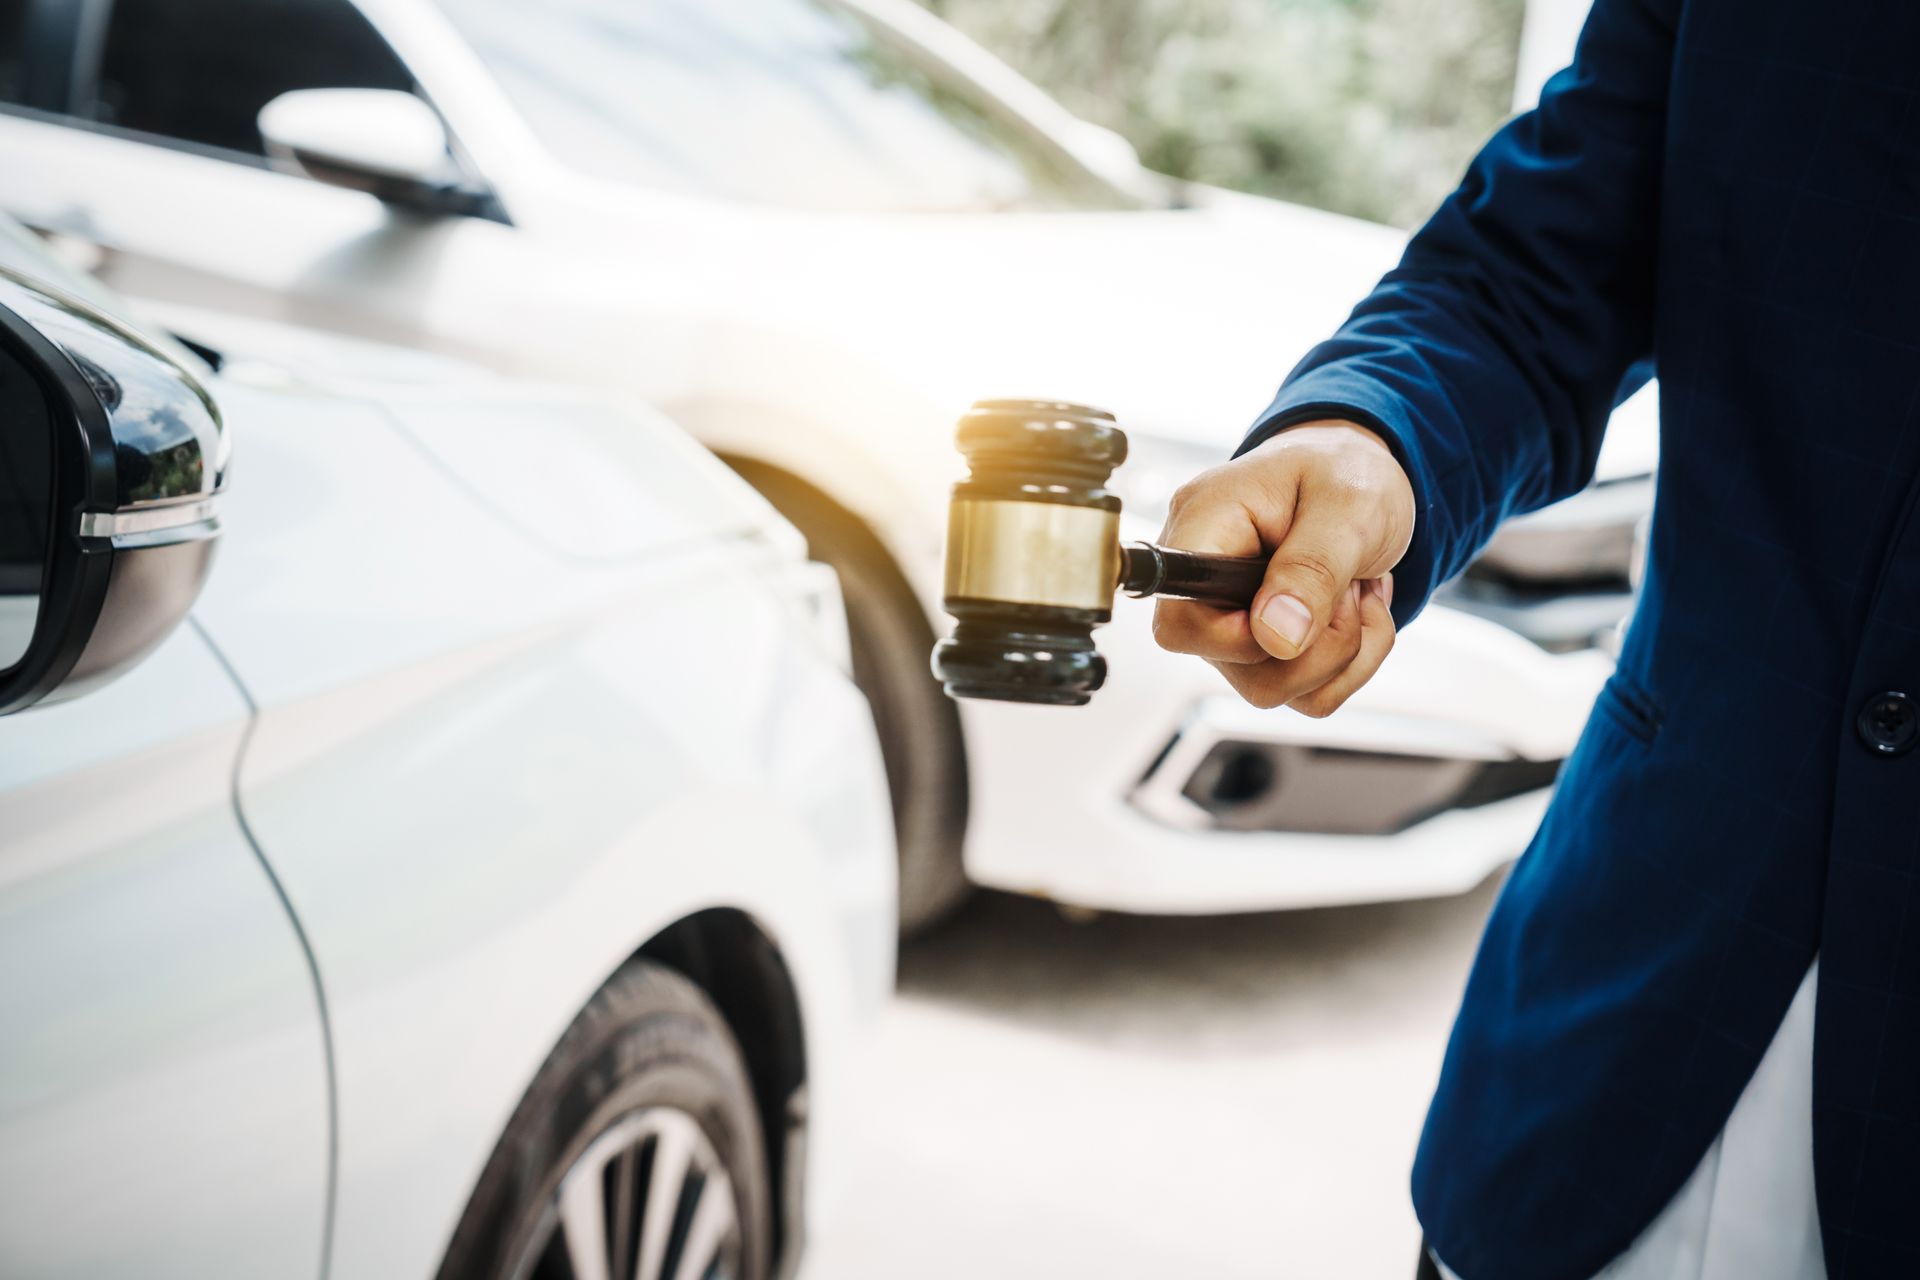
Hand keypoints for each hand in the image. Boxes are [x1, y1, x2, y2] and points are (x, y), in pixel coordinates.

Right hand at [1152, 420, 1414, 715]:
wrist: (1363, 475)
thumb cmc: (1345, 471)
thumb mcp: (1347, 503)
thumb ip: (1311, 569)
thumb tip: (1277, 637)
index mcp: (1204, 529)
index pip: (1177, 621)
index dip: (1234, 638)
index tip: (1294, 609)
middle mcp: (1207, 584)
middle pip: (1233, 667)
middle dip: (1315, 644)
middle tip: (1350, 588)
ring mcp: (1233, 623)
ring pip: (1273, 689)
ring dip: (1340, 652)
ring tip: (1358, 593)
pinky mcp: (1266, 649)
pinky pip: (1306, 695)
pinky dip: (1351, 664)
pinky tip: (1357, 612)